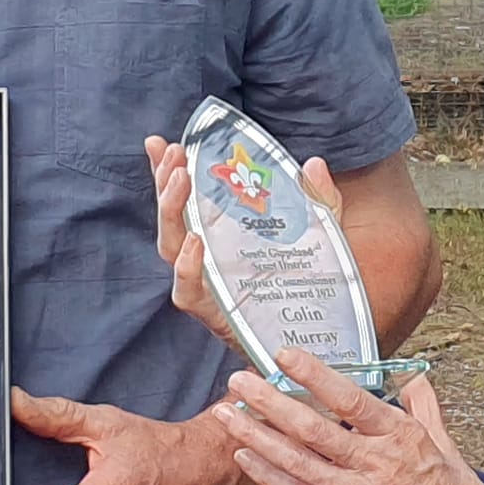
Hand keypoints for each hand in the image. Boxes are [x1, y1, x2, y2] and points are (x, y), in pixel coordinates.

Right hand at [148, 133, 347, 350]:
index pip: (187, 199)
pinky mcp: (215, 314)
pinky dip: (187, 268)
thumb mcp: (323, 237)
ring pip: (172, 249)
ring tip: (179, 181)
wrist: (324, 342)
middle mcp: (209, 259)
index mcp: (224, 236)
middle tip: (173, 154)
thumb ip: (320, 202)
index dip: (166, 173)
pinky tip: (195, 242)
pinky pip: (188, 292)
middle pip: (173, 219)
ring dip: (171, 212)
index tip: (159, 142)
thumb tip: (315, 164)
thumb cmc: (314, 287)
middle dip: (165, 184)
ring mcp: (209, 286)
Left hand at [215, 349, 483, 484]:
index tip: (286, 355)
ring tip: (227, 413)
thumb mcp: (450, 450)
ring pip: (296, 460)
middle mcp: (374, 466)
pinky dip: (268, 475)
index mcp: (402, 439)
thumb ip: (426, 411)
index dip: (315, 375)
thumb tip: (415, 381)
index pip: (350, 399)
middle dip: (269, 401)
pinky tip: (245, 457)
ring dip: (257, 434)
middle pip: (311, 428)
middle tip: (239, 381)